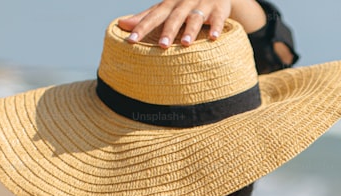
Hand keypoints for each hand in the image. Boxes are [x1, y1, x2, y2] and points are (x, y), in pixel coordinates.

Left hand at [118, 0, 266, 47]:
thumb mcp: (165, 9)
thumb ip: (146, 17)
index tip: (131, 40)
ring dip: (190, 30)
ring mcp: (202, 5)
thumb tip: (121, 24)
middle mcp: (184, 3)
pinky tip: (213, 37)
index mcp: (169, 4)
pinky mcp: (219, 9)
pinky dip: (216, 27)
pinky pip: (218, 18)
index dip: (142, 27)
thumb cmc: (184, 5)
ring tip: (186, 43)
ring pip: (195, 17)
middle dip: (169, 31)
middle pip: (174, 17)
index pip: (153, 16)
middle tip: (162, 46)